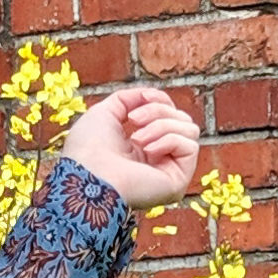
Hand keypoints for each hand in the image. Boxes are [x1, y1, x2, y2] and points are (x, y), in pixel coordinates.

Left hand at [61, 83, 200, 211]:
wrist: (87, 176)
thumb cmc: (89, 148)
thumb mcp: (107, 112)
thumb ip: (128, 99)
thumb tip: (148, 95)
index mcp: (143, 147)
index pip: (170, 115)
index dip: (160, 100)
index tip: (144, 96)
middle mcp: (160, 161)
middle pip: (181, 119)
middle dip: (158, 111)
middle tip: (134, 120)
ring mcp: (170, 172)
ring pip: (189, 130)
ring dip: (161, 125)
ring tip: (137, 139)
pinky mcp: (178, 182)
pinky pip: (190, 146)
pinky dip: (168, 140)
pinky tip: (148, 151)